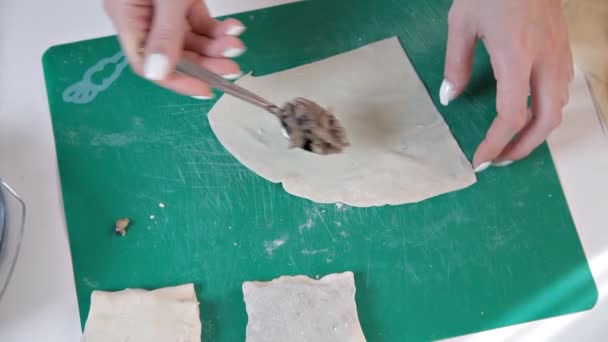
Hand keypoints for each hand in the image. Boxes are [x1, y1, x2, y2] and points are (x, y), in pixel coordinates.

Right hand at [104, 0, 245, 98]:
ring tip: (236, 45)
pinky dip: (216, 28)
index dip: (179, 81)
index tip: (206, 88)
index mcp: (127, 18)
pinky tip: (232, 28)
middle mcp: (142, 18)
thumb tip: (159, 73)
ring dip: (215, 46)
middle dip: (206, 64)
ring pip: (189, 41)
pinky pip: (196, 22)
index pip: (148, 66)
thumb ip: (165, 34)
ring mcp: (159, 9)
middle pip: (175, 56)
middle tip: (232, 68)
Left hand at [440, 0, 572, 170]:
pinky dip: (546, 110)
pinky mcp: (564, 47)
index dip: (497, 142)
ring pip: (559, 106)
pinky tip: (528, 110)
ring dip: (537, 130)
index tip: (480, 159)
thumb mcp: (462, 23)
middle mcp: (545, 59)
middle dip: (524, 147)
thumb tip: (450, 97)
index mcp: (516, 56)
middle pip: (546, 120)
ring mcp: (560, 53)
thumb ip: (456, 63)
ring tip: (511, 140)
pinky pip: (562, 89)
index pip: (512, 114)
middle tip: (500, 159)